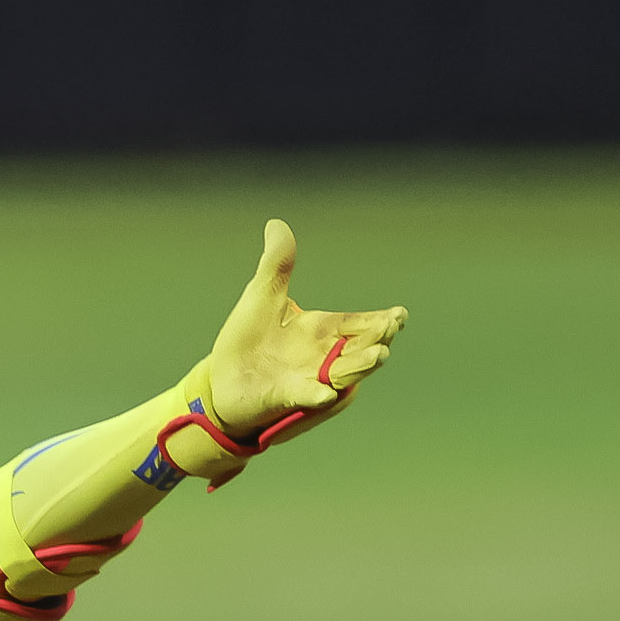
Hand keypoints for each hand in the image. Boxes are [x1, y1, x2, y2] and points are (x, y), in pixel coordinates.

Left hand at [207, 219, 406, 442]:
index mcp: (323, 330)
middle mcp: (324, 356)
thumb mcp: (262, 297)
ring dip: (361, 365)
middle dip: (379, 338)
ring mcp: (310, 378)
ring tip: (379, 354)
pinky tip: (324, 393)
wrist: (219, 378)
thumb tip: (276, 224)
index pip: (363, 323)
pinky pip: (307, 395)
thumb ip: (276, 265)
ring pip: (345, 373)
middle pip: (362, 348)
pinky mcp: (287, 396)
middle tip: (391, 327)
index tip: (400, 315)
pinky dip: (316, 393)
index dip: (383, 320)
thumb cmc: (246, 340)